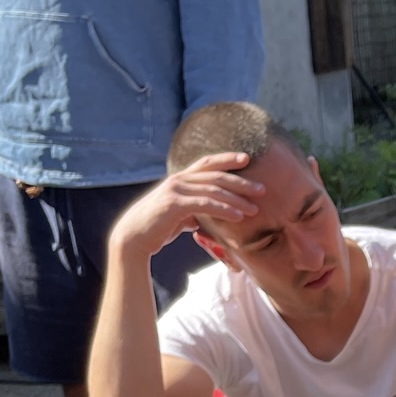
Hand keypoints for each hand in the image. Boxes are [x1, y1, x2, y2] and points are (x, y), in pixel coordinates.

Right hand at [111, 152, 262, 259]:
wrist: (133, 238)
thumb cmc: (156, 228)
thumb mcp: (179, 217)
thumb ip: (192, 212)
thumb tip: (201, 219)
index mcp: (180, 180)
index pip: (206, 163)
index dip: (226, 158)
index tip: (246, 158)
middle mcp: (178, 180)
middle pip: (215, 176)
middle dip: (241, 181)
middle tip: (262, 189)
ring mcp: (176, 190)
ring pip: (213, 190)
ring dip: (237, 199)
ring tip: (255, 208)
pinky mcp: (175, 204)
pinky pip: (205, 204)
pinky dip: (224, 209)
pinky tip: (238, 216)